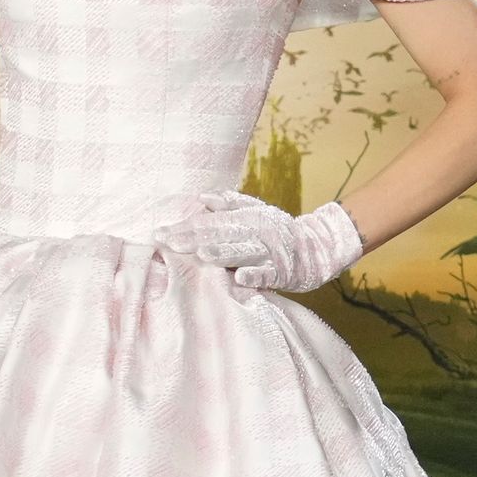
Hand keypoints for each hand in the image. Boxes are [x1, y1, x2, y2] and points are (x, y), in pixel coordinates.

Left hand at [159, 194, 365, 294]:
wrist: (316, 249)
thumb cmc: (277, 232)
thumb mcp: (255, 213)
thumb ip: (230, 205)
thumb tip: (202, 198)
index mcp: (246, 218)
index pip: (209, 222)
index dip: (185, 227)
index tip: (160, 233)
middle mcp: (256, 232)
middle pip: (221, 235)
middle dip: (194, 238)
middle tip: (169, 243)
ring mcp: (270, 252)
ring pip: (244, 252)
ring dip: (223, 253)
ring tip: (202, 254)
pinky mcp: (283, 272)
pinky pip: (269, 274)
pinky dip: (257, 275)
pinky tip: (241, 278)